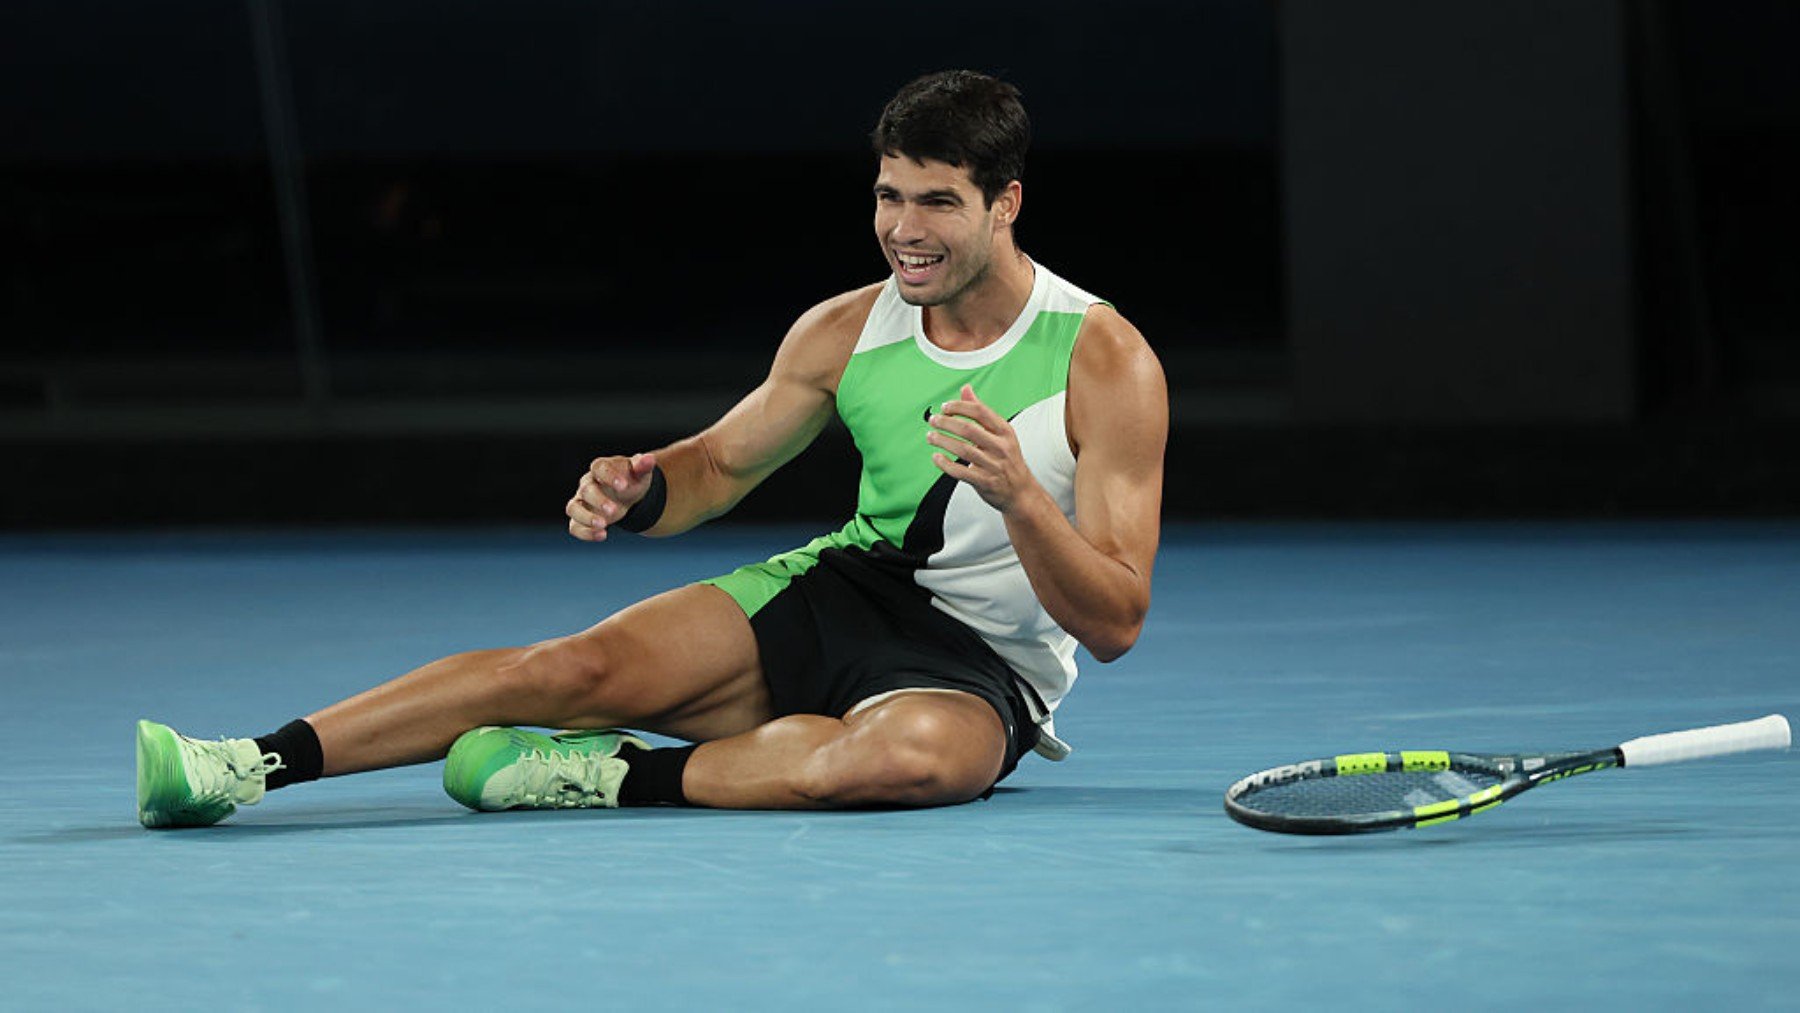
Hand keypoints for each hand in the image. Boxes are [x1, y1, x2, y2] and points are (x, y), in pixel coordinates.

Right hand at [567, 452, 656, 540]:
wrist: (626, 492)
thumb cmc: (630, 478)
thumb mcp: (639, 472)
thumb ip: (642, 466)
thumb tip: (650, 459)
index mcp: (601, 468)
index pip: (600, 468)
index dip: (609, 476)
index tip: (623, 486)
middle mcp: (587, 484)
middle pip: (587, 490)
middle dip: (599, 501)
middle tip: (614, 511)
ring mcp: (582, 501)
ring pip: (573, 508)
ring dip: (586, 518)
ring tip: (603, 526)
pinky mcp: (581, 518)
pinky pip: (575, 526)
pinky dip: (585, 533)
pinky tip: (602, 535)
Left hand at [927, 384, 1039, 512]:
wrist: (1021, 491)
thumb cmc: (1007, 459)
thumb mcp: (1000, 434)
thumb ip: (981, 412)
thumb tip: (966, 388)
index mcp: (1005, 431)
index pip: (980, 411)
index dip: (959, 407)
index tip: (945, 407)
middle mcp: (1001, 447)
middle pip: (968, 429)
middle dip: (947, 422)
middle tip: (933, 420)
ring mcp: (994, 465)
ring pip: (963, 449)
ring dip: (942, 441)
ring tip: (931, 436)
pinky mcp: (985, 482)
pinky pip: (961, 472)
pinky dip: (945, 464)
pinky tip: (936, 457)